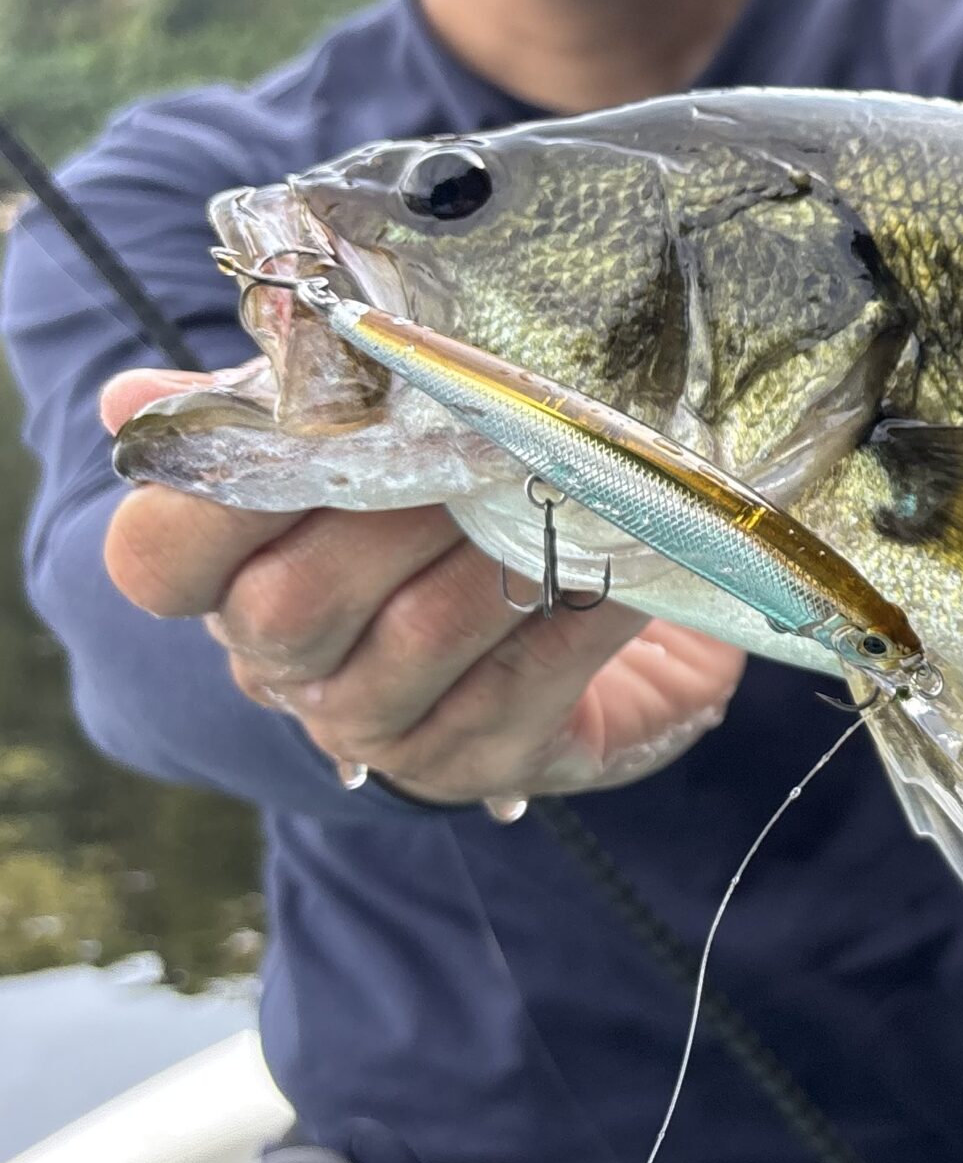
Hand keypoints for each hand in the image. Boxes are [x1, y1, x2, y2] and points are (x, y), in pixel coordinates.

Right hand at [99, 368, 745, 806]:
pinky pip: (525, 681)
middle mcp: (286, 668)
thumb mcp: (375, 441)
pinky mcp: (478, 762)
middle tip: (486, 431)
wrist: (602, 609)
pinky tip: (630, 554)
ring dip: (503, 549)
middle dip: (395, 508)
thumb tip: (132, 400)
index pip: (159, 559)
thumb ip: (278, 403)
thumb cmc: (466, 507)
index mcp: (235, 577)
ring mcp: (378, 725)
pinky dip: (585, 607)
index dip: (211, 497)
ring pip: (419, 635)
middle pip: (295, 599)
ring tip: (573, 480)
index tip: (300, 419)